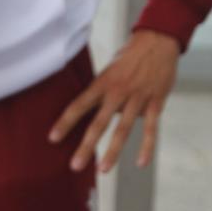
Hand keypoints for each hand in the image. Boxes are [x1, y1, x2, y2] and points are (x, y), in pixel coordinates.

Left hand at [49, 30, 180, 172]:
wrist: (158, 41)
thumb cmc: (129, 56)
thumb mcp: (109, 69)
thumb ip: (101, 91)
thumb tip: (91, 112)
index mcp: (103, 82)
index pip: (79, 105)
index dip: (66, 122)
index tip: (53, 138)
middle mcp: (118, 92)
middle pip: (99, 123)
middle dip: (87, 146)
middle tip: (75, 165)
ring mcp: (138, 98)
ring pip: (123, 129)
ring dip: (113, 151)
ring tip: (103, 170)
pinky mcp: (156, 102)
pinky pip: (151, 129)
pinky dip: (146, 147)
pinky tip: (140, 163)